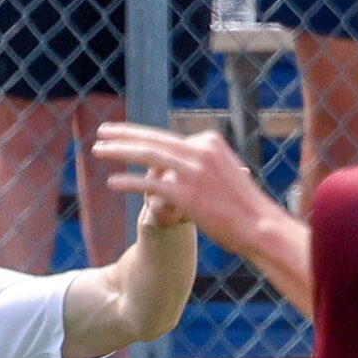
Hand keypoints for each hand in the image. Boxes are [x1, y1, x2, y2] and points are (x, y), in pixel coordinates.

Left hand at [90, 123, 274, 251]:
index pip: (168, 139)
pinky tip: (112, 182)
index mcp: (209, 142)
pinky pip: (150, 185)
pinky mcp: (186, 194)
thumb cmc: (242, 204)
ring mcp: (193, 172)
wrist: (259, 226)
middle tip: (102, 131)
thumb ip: (201, 162)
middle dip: (124, 134)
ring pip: (148, 156)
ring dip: (119, 151)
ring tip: (98, 149)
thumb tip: (180, 161)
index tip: (123, 136)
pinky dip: (129, 182)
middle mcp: (200, 151)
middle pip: (154, 139)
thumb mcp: (224, 172)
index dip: (142, 138)